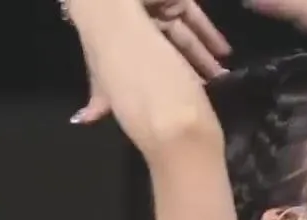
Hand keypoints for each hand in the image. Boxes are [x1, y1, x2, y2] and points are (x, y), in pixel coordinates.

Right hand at [73, 0, 231, 124]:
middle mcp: (136, 27)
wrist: (109, 1)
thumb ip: (100, 94)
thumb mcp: (105, 74)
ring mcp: (155, 9)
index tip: (182, 100)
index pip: (144, 64)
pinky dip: (207, 32)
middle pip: (166, 50)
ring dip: (202, 55)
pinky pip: (191, 14)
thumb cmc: (111, 42)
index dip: (161, 82)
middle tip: (210, 88)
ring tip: (221, 76)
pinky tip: (223, 52)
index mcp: (120, 45)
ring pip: (182, 35)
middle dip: (189, 69)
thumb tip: (82, 120)